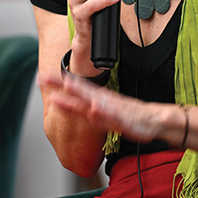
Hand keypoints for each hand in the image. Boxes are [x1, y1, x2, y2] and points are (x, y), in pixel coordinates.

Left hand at [40, 68, 180, 144]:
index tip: (43, 76)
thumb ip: (93, 114)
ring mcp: (113, 109)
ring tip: (66, 86)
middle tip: (45, 77)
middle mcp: (103, 101)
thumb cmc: (131, 117)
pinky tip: (94, 109)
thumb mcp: (108, 116)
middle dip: (61, 83)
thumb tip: (82, 112)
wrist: (155, 121)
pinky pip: (112, 116)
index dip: (59, 82)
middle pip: (79, 90)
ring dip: (80, 93)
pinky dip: (103, 112)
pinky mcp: (123, 119)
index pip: (76, 88)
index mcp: (99, 98)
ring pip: (93, 100)